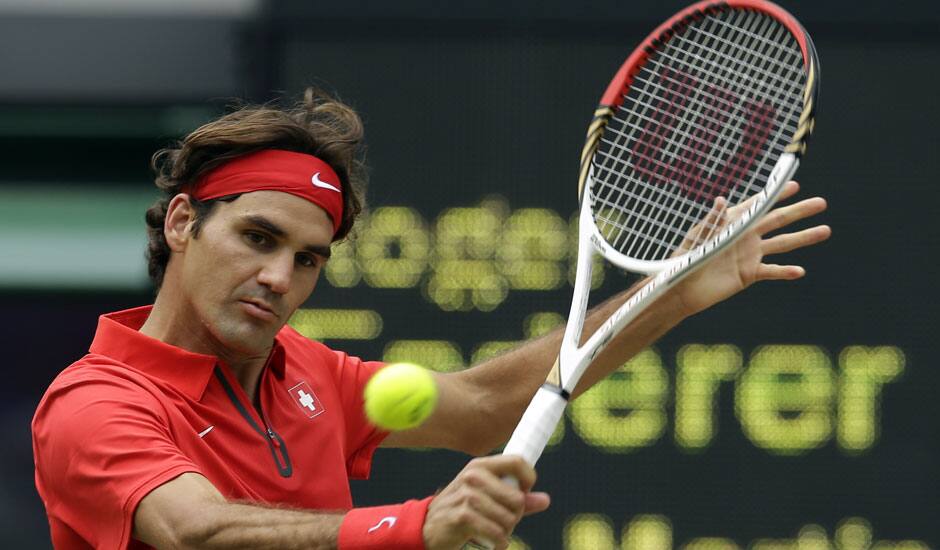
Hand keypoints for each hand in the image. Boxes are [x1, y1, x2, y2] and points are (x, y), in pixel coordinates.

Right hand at [423, 455, 550, 549]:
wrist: (428, 527)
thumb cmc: (463, 510)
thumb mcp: (489, 498)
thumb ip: (518, 498)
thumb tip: (545, 500)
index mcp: (481, 465)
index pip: (518, 462)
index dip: (529, 479)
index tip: (523, 494)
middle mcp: (474, 476)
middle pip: (517, 498)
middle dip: (515, 516)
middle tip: (503, 521)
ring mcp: (467, 495)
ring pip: (508, 518)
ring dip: (506, 531)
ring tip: (495, 531)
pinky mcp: (462, 516)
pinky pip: (496, 532)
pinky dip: (500, 542)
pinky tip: (495, 542)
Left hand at [674, 180, 830, 316]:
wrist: (682, 289)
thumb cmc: (684, 259)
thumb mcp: (697, 238)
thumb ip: (712, 221)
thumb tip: (721, 200)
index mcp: (732, 223)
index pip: (757, 205)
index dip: (775, 194)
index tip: (794, 185)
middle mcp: (745, 236)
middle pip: (777, 220)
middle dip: (799, 211)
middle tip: (821, 203)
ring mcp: (749, 255)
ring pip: (782, 244)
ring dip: (804, 237)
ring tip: (825, 230)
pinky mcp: (749, 274)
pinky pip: (772, 271)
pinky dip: (786, 272)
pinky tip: (800, 270)